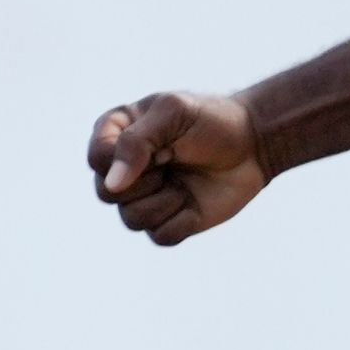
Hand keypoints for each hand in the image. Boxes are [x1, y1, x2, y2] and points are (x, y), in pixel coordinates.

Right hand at [89, 91, 267, 245]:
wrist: (253, 144)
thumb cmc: (212, 120)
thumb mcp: (173, 113)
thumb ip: (136, 142)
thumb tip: (112, 184)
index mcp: (116, 134)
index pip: (96, 158)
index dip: (122, 160)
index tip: (159, 148)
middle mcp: (124, 169)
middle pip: (106, 194)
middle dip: (145, 181)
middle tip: (171, 161)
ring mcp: (144, 198)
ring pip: (131, 220)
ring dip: (165, 201)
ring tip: (184, 182)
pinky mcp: (167, 221)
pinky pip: (159, 236)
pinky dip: (181, 221)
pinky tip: (193, 201)